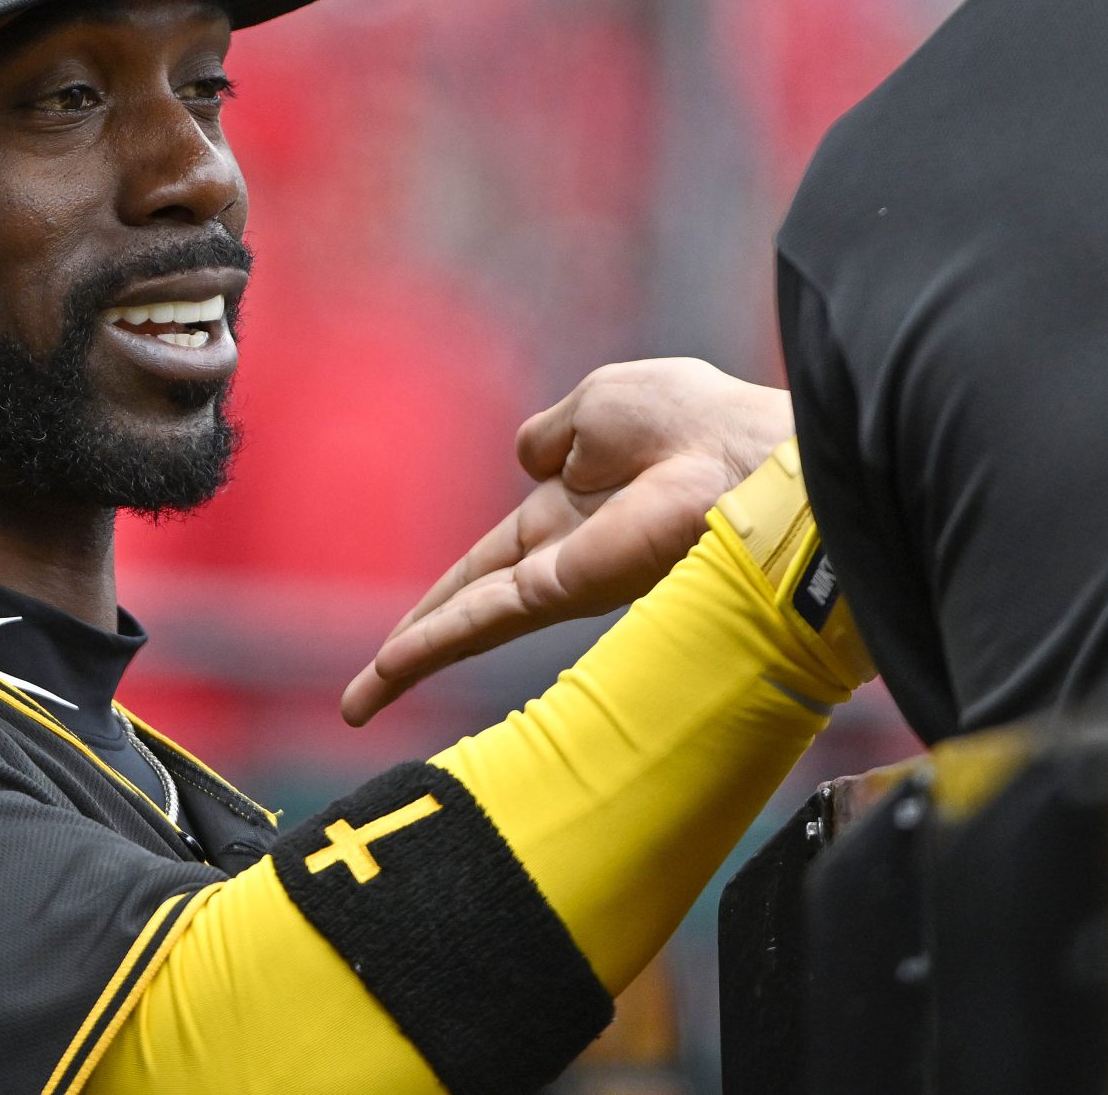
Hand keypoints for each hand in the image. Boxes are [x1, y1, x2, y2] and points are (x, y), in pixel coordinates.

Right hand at [340, 358, 793, 725]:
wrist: (746, 454)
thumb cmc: (695, 419)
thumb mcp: (602, 404)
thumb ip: (554, 436)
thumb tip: (530, 457)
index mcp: (579, 503)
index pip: (500, 555)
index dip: (457, 583)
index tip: (420, 615)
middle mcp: (568, 552)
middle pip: (476, 603)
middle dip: (423, 642)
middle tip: (371, 690)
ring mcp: (565, 578)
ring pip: (472, 623)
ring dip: (413, 658)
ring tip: (361, 701)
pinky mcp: (567, 590)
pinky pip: (486, 615)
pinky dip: (433, 642)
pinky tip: (388, 670)